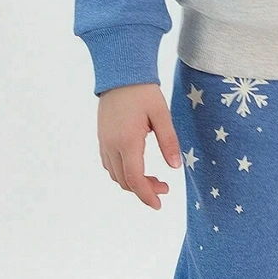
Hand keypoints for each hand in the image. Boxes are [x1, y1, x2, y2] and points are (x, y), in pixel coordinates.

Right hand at [96, 82, 180, 210]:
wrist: (120, 74)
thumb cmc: (143, 92)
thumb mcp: (161, 115)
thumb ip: (168, 141)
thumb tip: (175, 167)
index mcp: (128, 141)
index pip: (135, 179)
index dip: (147, 195)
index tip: (159, 204)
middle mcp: (112, 145)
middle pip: (124, 181)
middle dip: (144, 190)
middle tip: (164, 187)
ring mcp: (104, 142)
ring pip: (115, 175)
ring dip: (133, 182)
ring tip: (153, 178)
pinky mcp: (102, 138)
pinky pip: (109, 164)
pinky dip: (123, 173)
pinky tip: (137, 167)